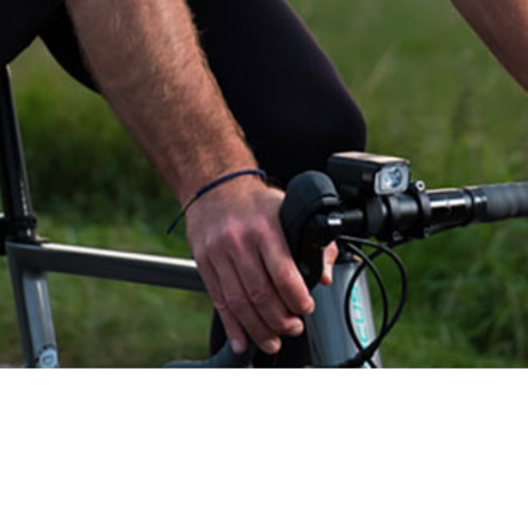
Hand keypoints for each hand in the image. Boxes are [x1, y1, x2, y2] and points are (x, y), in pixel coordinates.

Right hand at [183, 174, 315, 355]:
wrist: (213, 185)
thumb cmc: (254, 201)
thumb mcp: (287, 208)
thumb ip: (311, 240)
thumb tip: (324, 274)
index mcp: (265, 228)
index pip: (283, 274)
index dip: (297, 299)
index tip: (306, 308)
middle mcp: (239, 242)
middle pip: (261, 294)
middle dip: (280, 320)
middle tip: (293, 329)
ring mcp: (218, 254)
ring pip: (239, 303)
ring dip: (258, 329)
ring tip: (272, 342)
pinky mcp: (203, 264)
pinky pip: (219, 301)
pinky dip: (231, 326)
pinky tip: (242, 341)